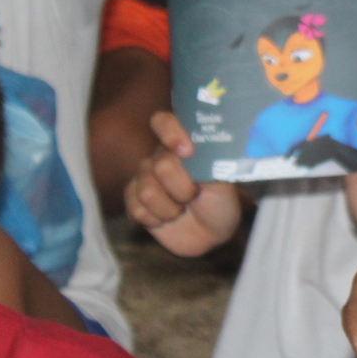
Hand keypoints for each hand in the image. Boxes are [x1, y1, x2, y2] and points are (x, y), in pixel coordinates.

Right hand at [124, 112, 243, 255]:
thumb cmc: (220, 202)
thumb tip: (191, 150)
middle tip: (195, 195)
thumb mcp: (222, 181)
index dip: (170, 132)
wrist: (210, 235)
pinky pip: (136, 209)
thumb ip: (207, 162)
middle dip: (183, 189)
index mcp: (182, 144)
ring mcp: (144, 178)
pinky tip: (166, 219)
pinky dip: (156, 220)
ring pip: (147, 191)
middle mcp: (159, 156)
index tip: (187, 151)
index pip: (163, 122)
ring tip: (181, 209)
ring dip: (170, 209)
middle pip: (160, 166)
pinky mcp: (133, 201)